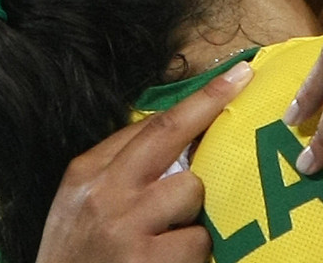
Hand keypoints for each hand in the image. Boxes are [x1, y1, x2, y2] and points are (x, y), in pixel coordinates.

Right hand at [35, 61, 252, 262]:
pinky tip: (172, 261)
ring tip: (172, 234)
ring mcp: (126, 226)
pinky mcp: (149, 259)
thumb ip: (123, 169)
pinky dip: (194, 251)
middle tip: (244, 79)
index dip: (198, 99)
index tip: (232, 78)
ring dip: (195, 211)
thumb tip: (181, 136)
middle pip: (169, 133)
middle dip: (210, 102)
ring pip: (192, 190)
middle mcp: (105, 192)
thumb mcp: (82, 204)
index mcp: (88, 173)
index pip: (151, 125)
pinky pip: (198, 238)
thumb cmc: (78, 256)